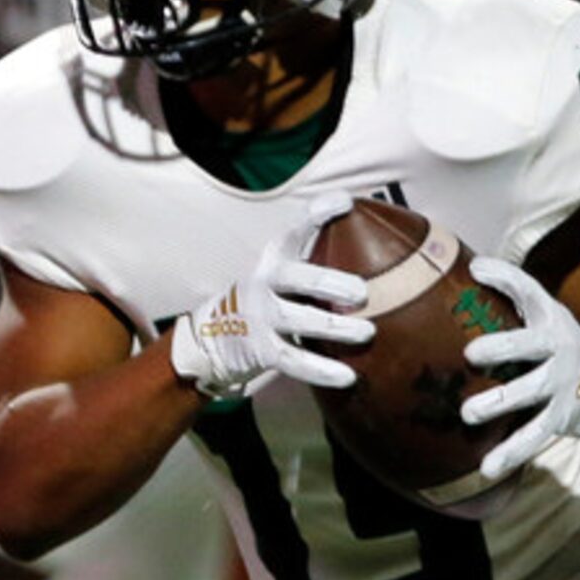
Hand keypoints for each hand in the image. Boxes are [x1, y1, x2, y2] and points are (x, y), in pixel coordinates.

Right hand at [169, 194, 373, 401]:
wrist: (212, 338)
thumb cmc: (264, 299)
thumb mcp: (278, 270)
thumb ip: (310, 252)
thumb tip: (356, 217)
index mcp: (273, 258)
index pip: (294, 230)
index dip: (318, 214)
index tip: (345, 203)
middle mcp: (264, 283)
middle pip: (298, 277)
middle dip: (332, 283)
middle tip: (362, 293)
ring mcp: (261, 317)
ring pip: (300, 320)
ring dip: (336, 328)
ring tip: (367, 332)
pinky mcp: (261, 351)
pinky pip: (296, 362)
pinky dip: (322, 370)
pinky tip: (347, 376)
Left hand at [457, 255, 579, 483]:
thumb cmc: (556, 342)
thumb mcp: (543, 313)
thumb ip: (512, 291)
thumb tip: (473, 266)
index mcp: (549, 319)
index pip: (529, 292)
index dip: (506, 280)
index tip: (477, 272)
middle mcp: (558, 349)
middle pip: (530, 346)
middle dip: (502, 349)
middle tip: (470, 354)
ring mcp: (560, 385)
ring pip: (530, 394)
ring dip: (500, 404)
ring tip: (468, 415)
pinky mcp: (560, 418)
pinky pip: (533, 436)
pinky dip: (511, 453)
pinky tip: (488, 468)